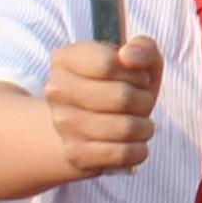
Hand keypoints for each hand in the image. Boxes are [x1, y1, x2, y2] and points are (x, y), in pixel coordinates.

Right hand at [43, 36, 162, 176]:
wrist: (91, 126)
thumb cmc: (120, 85)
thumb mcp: (136, 59)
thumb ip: (142, 48)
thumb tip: (129, 57)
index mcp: (64, 59)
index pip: (109, 63)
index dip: (135, 72)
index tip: (136, 76)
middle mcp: (56, 91)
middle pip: (121, 97)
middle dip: (144, 100)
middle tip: (141, 102)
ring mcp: (63, 125)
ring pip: (126, 128)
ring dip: (145, 127)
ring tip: (139, 123)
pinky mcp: (76, 154)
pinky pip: (123, 154)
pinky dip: (139, 149)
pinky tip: (134, 143)